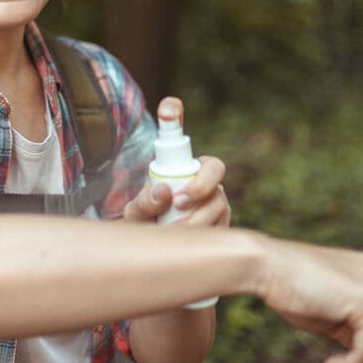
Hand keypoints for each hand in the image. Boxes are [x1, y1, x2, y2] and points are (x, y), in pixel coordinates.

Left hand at [123, 97, 230, 227]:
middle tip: (178, 202)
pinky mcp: (226, 223)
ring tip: (172, 230)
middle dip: (200, 184)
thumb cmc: (146, 225)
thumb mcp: (136, 214)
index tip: (166, 109)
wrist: (158, 253)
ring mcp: (217, 199)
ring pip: (217, 202)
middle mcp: (202, 177)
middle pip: (214, 167)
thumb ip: (144, 202)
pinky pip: (222, 225)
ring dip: (194, 218)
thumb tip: (163, 190)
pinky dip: (203, 233)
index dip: (173, 115)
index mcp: (179, 165)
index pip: (178, 136)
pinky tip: (188, 240)